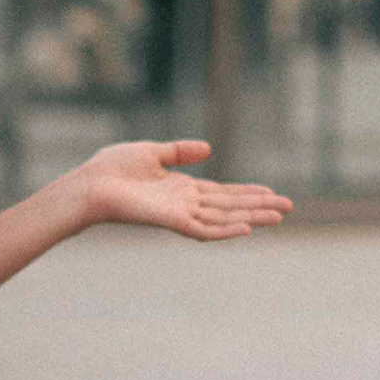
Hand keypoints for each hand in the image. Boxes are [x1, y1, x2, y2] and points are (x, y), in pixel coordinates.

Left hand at [70, 139, 293, 240]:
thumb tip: (208, 148)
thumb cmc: (112, 169)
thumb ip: (180, 152)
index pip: (222, 193)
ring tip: (279, 216)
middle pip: (230, 206)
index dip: (247, 192)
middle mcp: (185, 204)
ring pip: (225, 219)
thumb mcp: (151, 152)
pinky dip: (227, 231)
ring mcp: (181, 215)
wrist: (90, 185)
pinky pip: (205, 230)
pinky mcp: (172, 222)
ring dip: (253, 217)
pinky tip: (248, 228)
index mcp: (181, 189)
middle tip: (288, 207)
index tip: (271, 192)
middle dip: (259, 206)